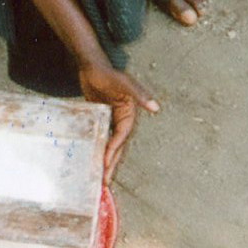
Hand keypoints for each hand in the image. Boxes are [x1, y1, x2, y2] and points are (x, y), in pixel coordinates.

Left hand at [78, 62, 159, 183]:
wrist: (91, 66)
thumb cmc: (107, 73)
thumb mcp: (124, 83)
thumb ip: (139, 94)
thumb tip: (156, 107)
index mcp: (130, 114)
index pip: (122, 136)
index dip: (114, 149)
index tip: (105, 162)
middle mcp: (122, 120)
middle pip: (117, 145)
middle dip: (112, 163)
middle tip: (104, 181)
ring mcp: (111, 121)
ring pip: (109, 145)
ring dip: (106, 160)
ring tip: (100, 178)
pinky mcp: (101, 120)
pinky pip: (100, 139)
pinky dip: (97, 150)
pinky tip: (92, 160)